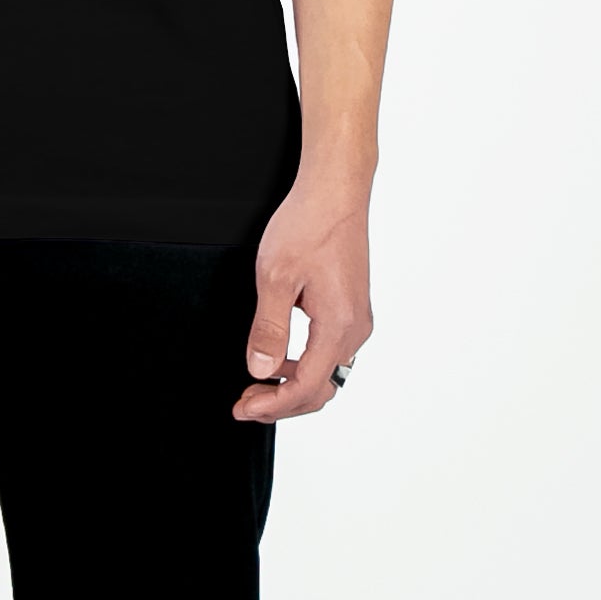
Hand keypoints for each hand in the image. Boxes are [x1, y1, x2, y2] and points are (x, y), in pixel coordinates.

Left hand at [232, 175, 373, 424]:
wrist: (335, 191)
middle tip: (246, 404)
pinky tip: (280, 357)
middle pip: (321, 389)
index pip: (307, 386)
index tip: (243, 408)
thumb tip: (260, 370)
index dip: (273, 405)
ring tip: (258, 385)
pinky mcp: (352, 308)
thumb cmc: (308, 224)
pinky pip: (330, 352)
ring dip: (293, 385)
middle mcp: (355, 328)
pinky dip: (305, 365)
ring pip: (327, 372)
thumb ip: (268, 328)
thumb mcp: (275, 276)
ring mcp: (356, 318)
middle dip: (282, 403)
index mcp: (338, 324)